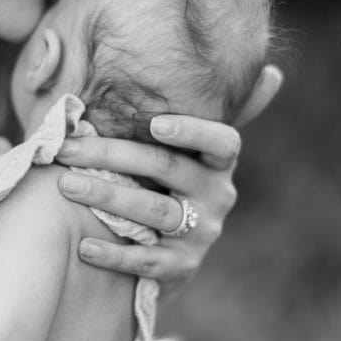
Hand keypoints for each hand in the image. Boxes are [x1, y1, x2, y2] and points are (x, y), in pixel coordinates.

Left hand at [57, 65, 282, 289]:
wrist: (166, 257)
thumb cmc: (164, 185)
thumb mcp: (186, 152)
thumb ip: (199, 114)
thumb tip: (274, 72)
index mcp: (217, 163)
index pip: (222, 142)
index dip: (192, 130)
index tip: (156, 123)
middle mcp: (217, 197)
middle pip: (166, 169)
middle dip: (112, 155)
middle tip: (67, 149)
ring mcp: (202, 234)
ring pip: (154, 212)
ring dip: (106, 196)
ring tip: (65, 185)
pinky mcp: (181, 268)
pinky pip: (147, 259)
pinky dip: (113, 253)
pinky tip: (83, 245)